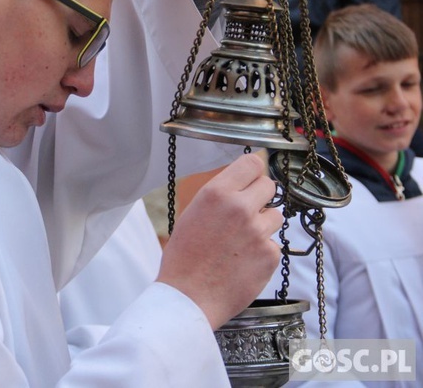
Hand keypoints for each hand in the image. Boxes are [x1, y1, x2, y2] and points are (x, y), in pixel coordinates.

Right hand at [156, 153, 281, 328]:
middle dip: (260, 197)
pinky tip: (243, 262)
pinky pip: (274, 244)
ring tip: (242, 241)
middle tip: (247, 212)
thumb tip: (241, 186)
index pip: (252, 163)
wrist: (188, 297)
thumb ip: (219, 197)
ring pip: (276, 215)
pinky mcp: (270, 255)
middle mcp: (240, 207)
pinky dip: (263, 251)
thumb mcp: (192, 215)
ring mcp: (258, 231)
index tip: (251, 180)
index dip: (252, 172)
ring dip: (264, 224)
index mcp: (216, 193)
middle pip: (269, 185)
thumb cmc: (184, 257)